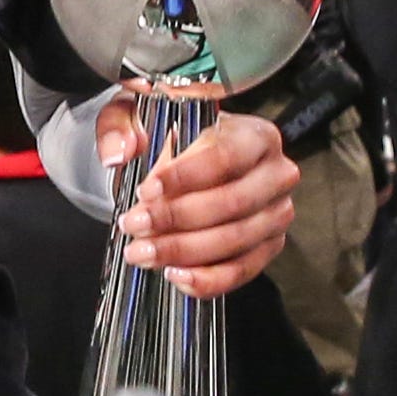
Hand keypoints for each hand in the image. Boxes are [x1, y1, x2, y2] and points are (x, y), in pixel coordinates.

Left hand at [94, 100, 295, 296]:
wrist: (192, 162)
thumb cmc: (173, 136)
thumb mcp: (141, 116)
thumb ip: (121, 126)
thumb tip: (120, 153)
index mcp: (254, 135)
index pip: (225, 157)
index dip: (185, 177)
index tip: (147, 190)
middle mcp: (276, 174)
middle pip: (231, 203)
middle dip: (176, 219)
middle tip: (134, 225)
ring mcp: (277, 214)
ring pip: (234, 240)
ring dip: (183, 251)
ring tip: (142, 252)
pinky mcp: (269, 247)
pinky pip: (241, 270)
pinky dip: (207, 279)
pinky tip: (174, 275)